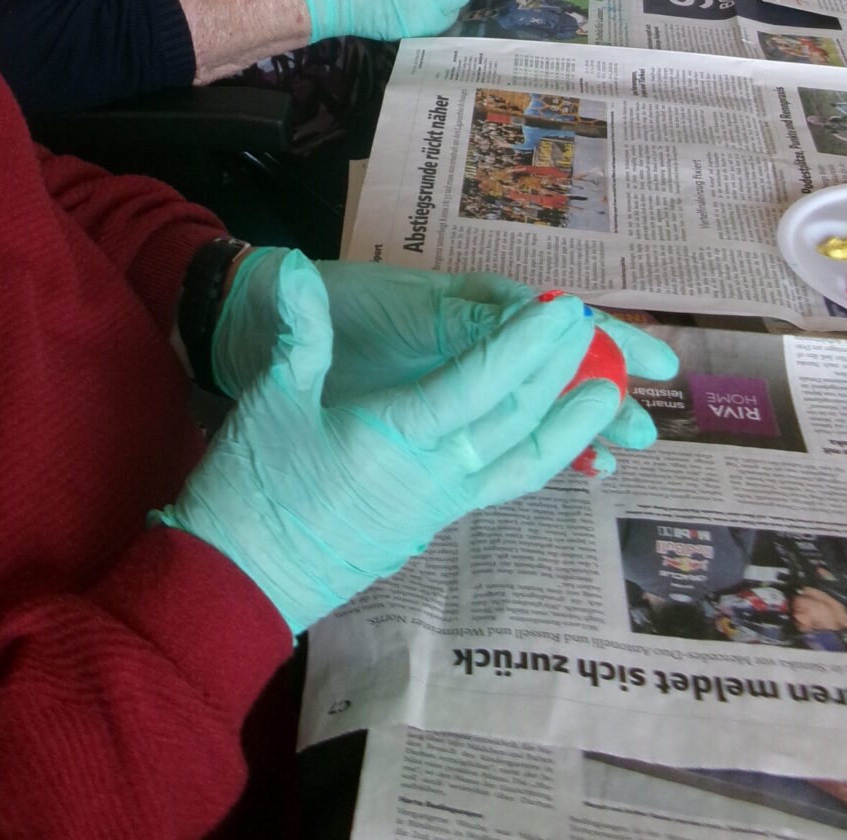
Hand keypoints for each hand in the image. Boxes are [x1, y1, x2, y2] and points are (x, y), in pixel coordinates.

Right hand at [156, 256, 615, 633]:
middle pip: (513, 421)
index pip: (478, 384)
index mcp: (396, 436)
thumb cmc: (254, 486)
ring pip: (519, 463)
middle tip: (595, 329)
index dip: (525, 345)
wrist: (240, 579)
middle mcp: (433, 474)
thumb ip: (299, 332)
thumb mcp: (271, 399)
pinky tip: (548, 442)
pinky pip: (500, 483)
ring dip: (565, 426)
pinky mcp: (430, 521)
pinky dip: (535, 456)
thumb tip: (296, 267)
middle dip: (558, 373)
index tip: (564, 311)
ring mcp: (437, 503)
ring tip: (605, 396)